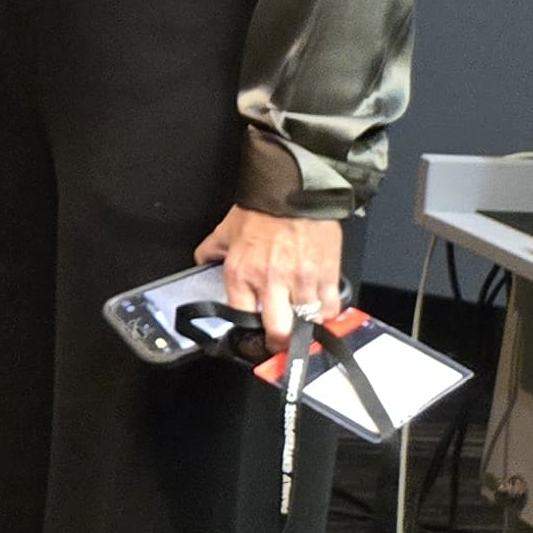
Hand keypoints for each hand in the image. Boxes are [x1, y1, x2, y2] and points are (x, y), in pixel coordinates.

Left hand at [201, 204, 345, 334]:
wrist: (293, 189)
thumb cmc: (260, 210)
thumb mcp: (225, 231)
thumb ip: (210, 252)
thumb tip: (201, 263)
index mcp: (241, 273)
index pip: (242, 317)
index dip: (248, 331)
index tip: (253, 335)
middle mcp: (271, 281)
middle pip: (278, 332)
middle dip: (279, 343)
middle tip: (280, 342)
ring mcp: (301, 280)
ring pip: (308, 323)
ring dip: (306, 328)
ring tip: (303, 328)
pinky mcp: (326, 274)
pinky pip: (330, 307)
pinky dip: (327, 314)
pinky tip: (322, 312)